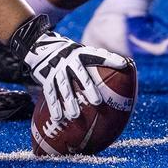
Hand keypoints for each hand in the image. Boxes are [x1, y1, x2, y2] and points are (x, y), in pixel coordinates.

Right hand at [9, 14, 129, 121]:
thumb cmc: (71, 55)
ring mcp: (57, 70)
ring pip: (64, 87)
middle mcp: (69, 61)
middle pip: (80, 75)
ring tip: (76, 116)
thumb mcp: (82, 52)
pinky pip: (50, 94)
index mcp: (81, 53)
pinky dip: (54, 106)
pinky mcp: (46, 79)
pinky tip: (58, 118)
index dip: (111, 59)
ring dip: (69, 102)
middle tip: (98, 102)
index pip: (98, 55)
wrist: (41, 49)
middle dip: (88, 88)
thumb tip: (127, 65)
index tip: (124, 64)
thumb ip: (100, 59)